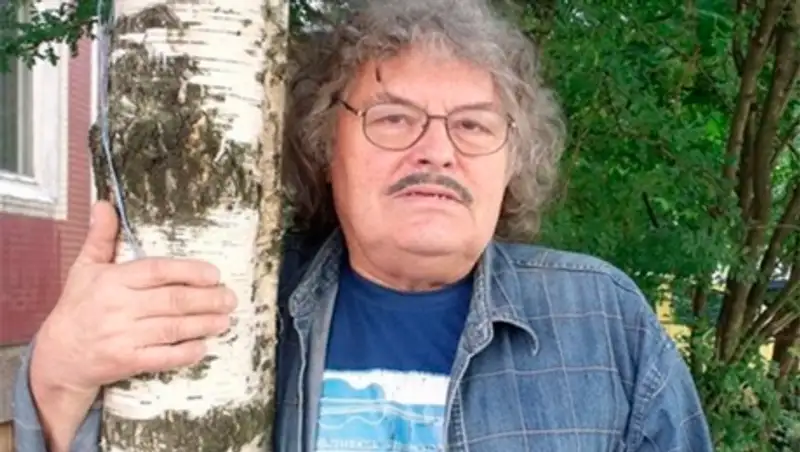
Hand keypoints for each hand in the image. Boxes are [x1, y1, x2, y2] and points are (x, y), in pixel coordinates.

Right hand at [29, 200, 236, 449]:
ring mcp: (123, 337)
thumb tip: (104, 203)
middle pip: (172, 302)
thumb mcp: (86, 268)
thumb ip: (101, 237)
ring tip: (226, 320)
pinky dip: (184, 354)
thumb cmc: (78, 306)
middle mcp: (119, 308)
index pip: (157, 272)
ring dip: (203, 325)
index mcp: (113, 281)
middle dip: (207, 300)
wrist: (59, 355)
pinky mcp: (126, 362)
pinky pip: (161, 358)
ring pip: (172, 329)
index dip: (188, 272)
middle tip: (230, 298)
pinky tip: (203, 348)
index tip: (214, 274)